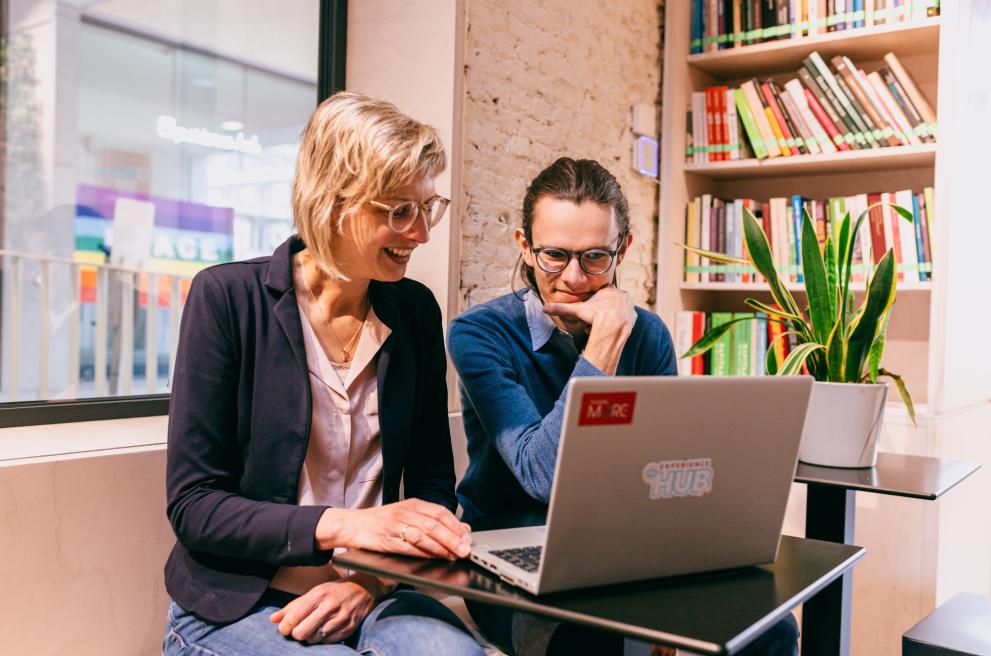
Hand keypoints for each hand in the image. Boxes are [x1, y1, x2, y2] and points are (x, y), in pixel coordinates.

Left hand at [269, 577, 377, 643]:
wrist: (364, 589)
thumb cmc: (335, 591)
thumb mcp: (314, 592)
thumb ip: (293, 606)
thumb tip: (272, 619)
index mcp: (318, 595)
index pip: (293, 618)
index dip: (284, 627)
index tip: (284, 629)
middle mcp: (329, 606)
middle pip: (301, 633)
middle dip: (296, 634)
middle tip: (298, 630)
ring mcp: (340, 619)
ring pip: (314, 639)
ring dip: (310, 636)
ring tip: (313, 628)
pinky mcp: (348, 629)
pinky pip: (327, 642)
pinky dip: (322, 639)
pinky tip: (324, 630)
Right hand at [316, 499, 471, 559]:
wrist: (354, 524)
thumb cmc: (384, 522)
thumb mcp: (408, 515)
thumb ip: (432, 521)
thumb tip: (462, 529)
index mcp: (413, 504)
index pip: (440, 512)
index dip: (456, 526)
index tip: (468, 538)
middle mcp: (406, 512)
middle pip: (434, 524)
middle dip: (452, 538)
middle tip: (465, 549)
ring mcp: (396, 525)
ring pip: (423, 534)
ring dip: (441, 547)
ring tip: (453, 555)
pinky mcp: (387, 539)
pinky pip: (408, 546)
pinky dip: (423, 553)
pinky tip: (433, 557)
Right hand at [542, 285, 635, 336]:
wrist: (613, 327)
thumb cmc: (594, 316)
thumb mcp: (576, 311)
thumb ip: (561, 308)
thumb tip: (545, 308)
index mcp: (608, 289)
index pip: (601, 292)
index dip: (594, 303)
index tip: (590, 311)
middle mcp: (620, 294)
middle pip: (609, 302)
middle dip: (602, 310)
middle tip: (595, 321)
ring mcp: (628, 304)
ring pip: (617, 309)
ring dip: (610, 316)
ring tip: (602, 326)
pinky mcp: (633, 315)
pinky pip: (625, 318)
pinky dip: (618, 323)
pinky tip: (612, 328)